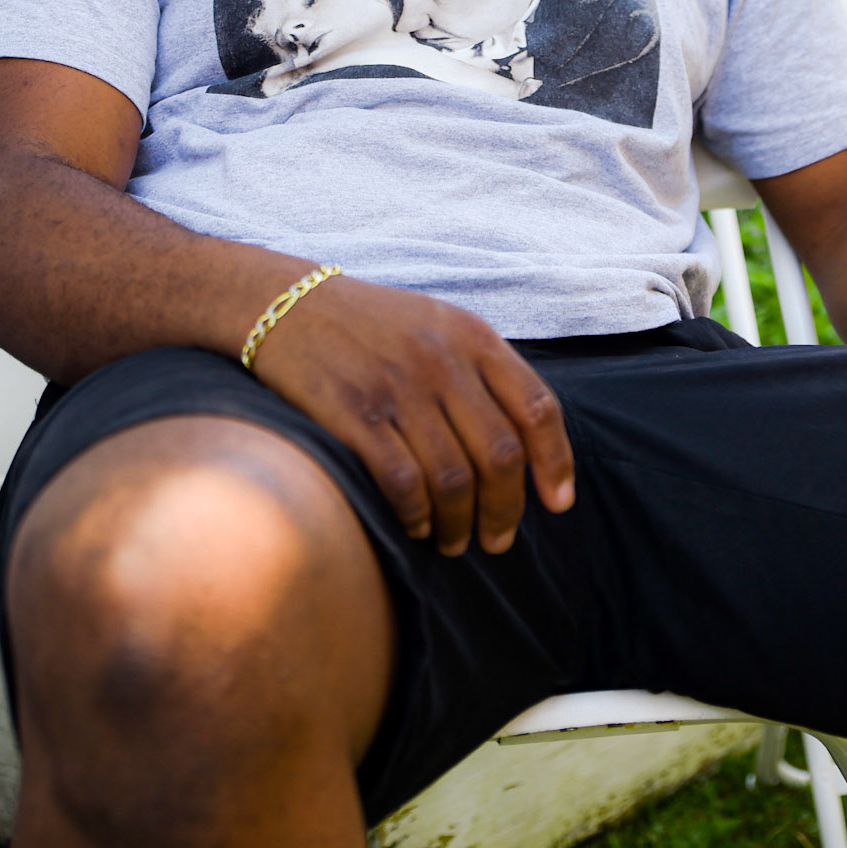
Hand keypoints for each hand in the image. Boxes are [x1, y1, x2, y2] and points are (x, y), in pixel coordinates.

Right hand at [248, 273, 574, 554]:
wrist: (289, 305)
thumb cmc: (373, 324)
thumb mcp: (439, 324)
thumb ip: (484, 370)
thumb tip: (527, 443)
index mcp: (473, 336)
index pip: (538, 407)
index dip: (555, 462)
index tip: (557, 503)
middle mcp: (442, 360)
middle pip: (500, 454)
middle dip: (506, 509)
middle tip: (499, 540)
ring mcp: (398, 387)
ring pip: (454, 478)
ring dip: (461, 523)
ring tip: (456, 542)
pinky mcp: (354, 413)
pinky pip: (403, 482)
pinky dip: (416, 515)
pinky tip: (416, 526)